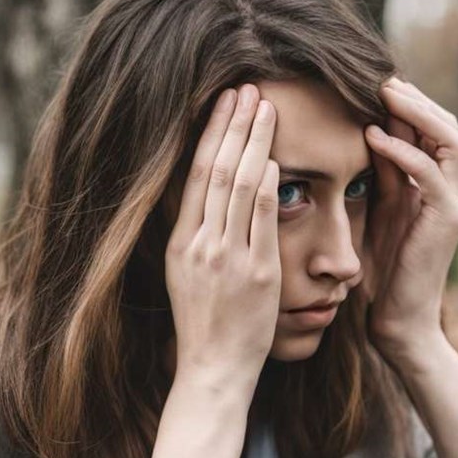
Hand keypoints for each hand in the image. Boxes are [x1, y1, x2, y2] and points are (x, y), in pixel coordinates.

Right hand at [166, 84, 280, 394]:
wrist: (214, 369)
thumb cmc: (207, 324)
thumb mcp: (186, 275)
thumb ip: (199, 235)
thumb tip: (210, 194)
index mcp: (180, 242)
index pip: (194, 174)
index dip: (210, 133)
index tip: (224, 102)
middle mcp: (199, 244)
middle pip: (215, 169)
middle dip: (233, 125)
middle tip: (248, 88)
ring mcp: (227, 257)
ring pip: (239, 185)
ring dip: (254, 142)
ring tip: (266, 108)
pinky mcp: (257, 273)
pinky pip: (263, 219)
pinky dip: (270, 185)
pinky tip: (277, 158)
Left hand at [362, 77, 457, 360]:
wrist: (396, 320)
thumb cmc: (380, 271)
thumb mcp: (375, 210)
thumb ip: (378, 173)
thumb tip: (364, 129)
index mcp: (431, 187)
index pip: (432, 129)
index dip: (408, 103)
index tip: (372, 82)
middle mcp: (448, 191)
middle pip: (451, 127)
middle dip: (418, 99)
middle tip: (381, 79)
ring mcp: (453, 205)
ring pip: (455, 141)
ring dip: (420, 114)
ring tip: (385, 95)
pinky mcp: (447, 221)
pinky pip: (433, 174)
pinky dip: (405, 151)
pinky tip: (374, 137)